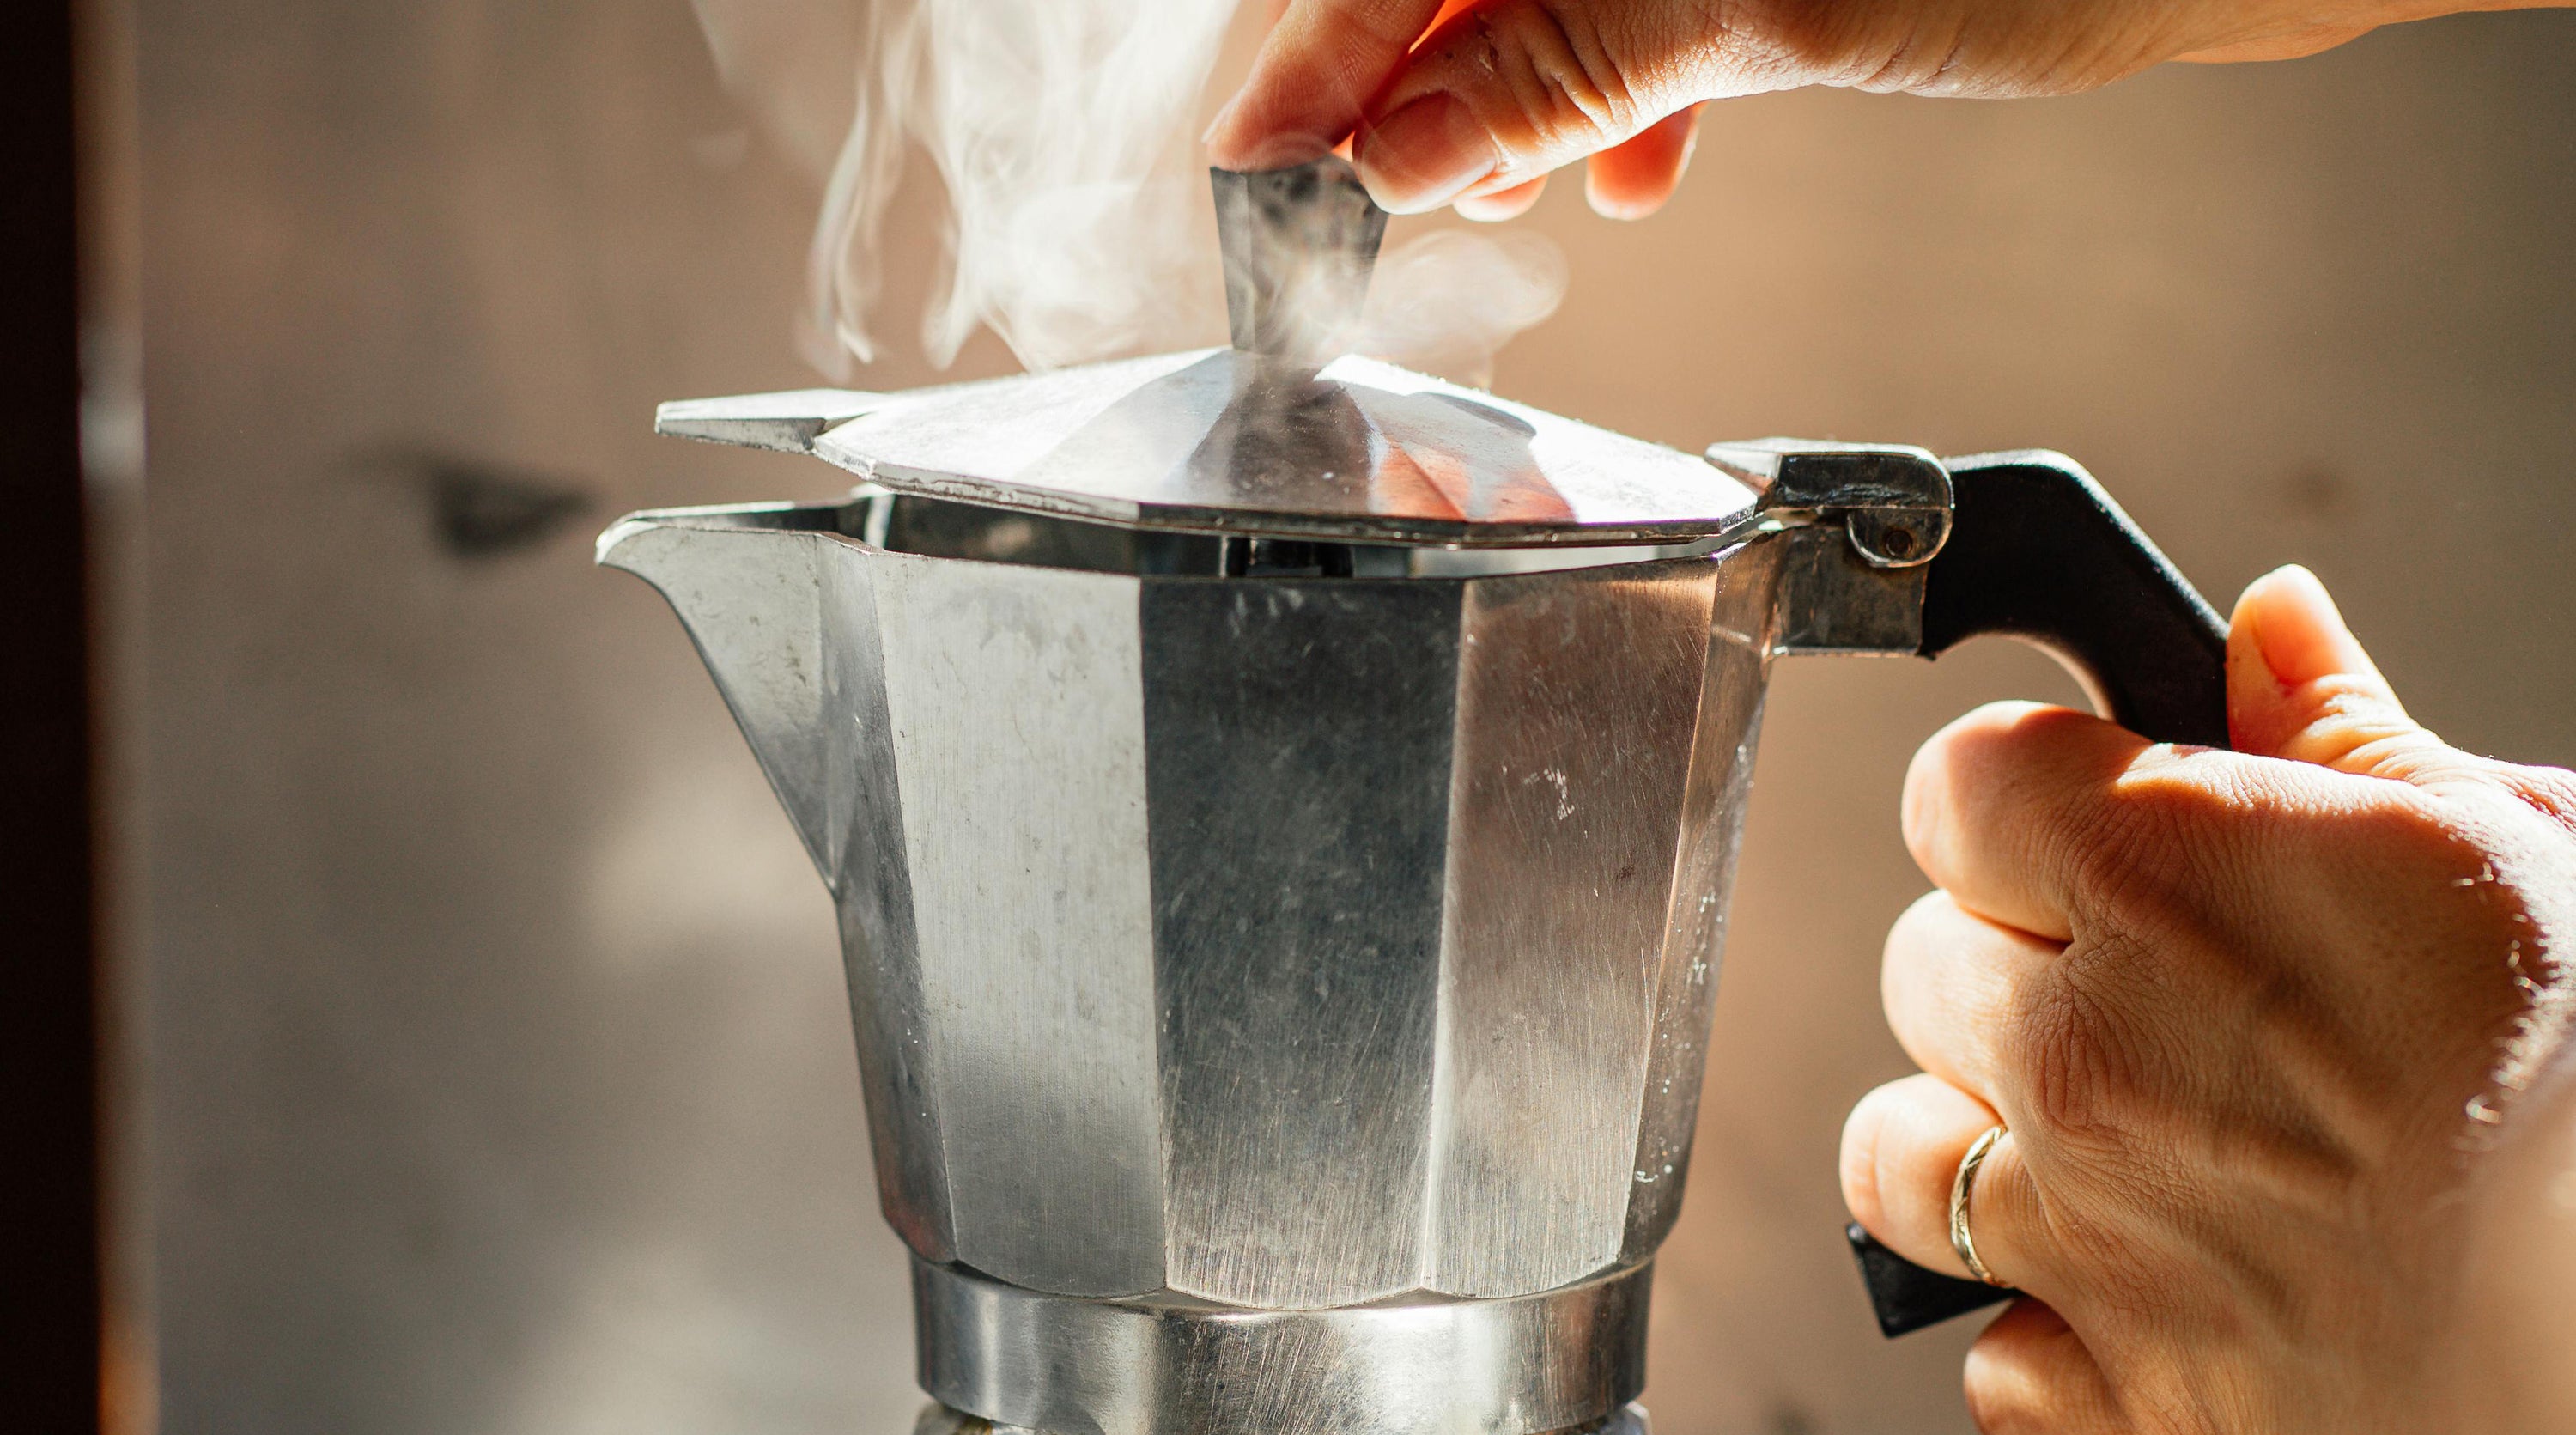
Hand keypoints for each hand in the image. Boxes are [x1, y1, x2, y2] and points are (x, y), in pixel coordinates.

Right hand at [1206, 0, 2508, 218]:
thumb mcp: (1753, 1)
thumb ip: (1553, 63)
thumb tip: (1397, 147)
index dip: (1312, 64)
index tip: (1258, 171)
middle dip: (1407, 95)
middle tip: (1366, 214)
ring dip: (1507, 105)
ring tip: (1509, 201)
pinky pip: (1633, 6)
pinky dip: (1615, 91)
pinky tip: (1628, 166)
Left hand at [1837, 566, 2575, 1431]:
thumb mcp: (2513, 856)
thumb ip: (2346, 736)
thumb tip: (2265, 625)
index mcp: (2172, 884)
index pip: (1958, 785)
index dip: (2018, 803)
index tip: (2073, 829)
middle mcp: (2088, 1055)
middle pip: (1920, 965)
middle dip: (2011, 971)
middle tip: (2146, 1000)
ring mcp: (2085, 1237)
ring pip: (1896, 1158)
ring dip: (1979, 1144)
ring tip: (2108, 1147)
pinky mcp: (2114, 1401)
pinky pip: (1985, 1346)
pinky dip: (2048, 1325)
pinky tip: (2156, 1292)